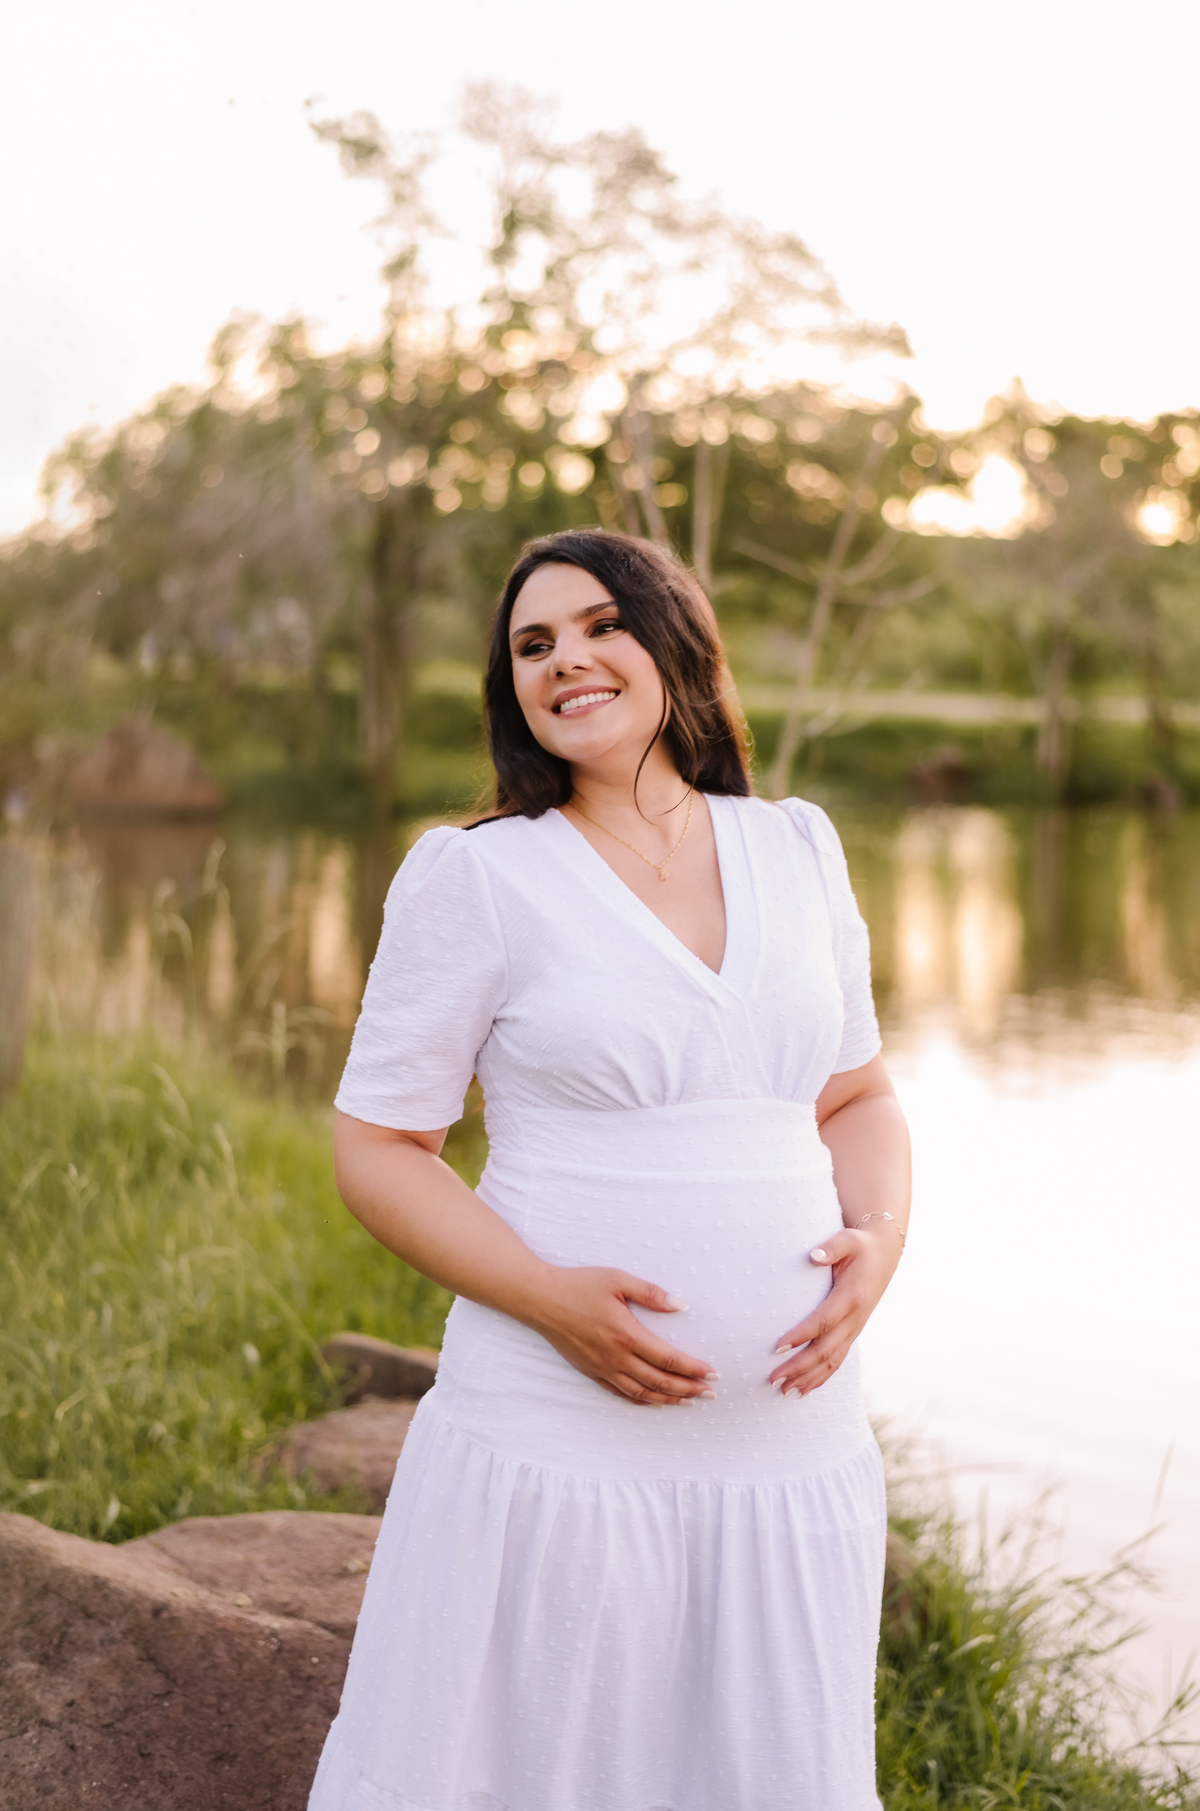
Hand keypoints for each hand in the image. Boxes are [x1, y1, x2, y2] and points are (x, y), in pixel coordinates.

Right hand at [526, 1266, 717, 1405]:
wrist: (541, 1299)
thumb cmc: (579, 1285)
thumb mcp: (618, 1280)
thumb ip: (651, 1293)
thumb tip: (681, 1306)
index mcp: (627, 1334)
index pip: (669, 1359)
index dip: (693, 1368)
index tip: (713, 1373)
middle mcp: (616, 1357)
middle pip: (660, 1381)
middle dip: (689, 1389)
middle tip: (710, 1394)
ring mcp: (603, 1368)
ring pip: (642, 1393)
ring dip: (669, 1399)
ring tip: (689, 1402)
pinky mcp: (591, 1371)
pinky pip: (621, 1393)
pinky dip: (642, 1400)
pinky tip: (654, 1402)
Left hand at [767, 1222, 900, 1397]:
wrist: (885, 1255)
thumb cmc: (861, 1246)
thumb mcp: (848, 1240)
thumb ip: (831, 1247)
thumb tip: (813, 1256)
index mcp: (851, 1297)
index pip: (823, 1321)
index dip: (801, 1335)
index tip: (777, 1347)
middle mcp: (854, 1318)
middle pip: (825, 1350)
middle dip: (799, 1367)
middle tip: (772, 1378)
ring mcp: (855, 1328)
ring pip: (832, 1361)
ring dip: (808, 1378)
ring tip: (782, 1392)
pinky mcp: (852, 1332)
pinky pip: (837, 1360)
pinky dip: (821, 1378)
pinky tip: (803, 1389)